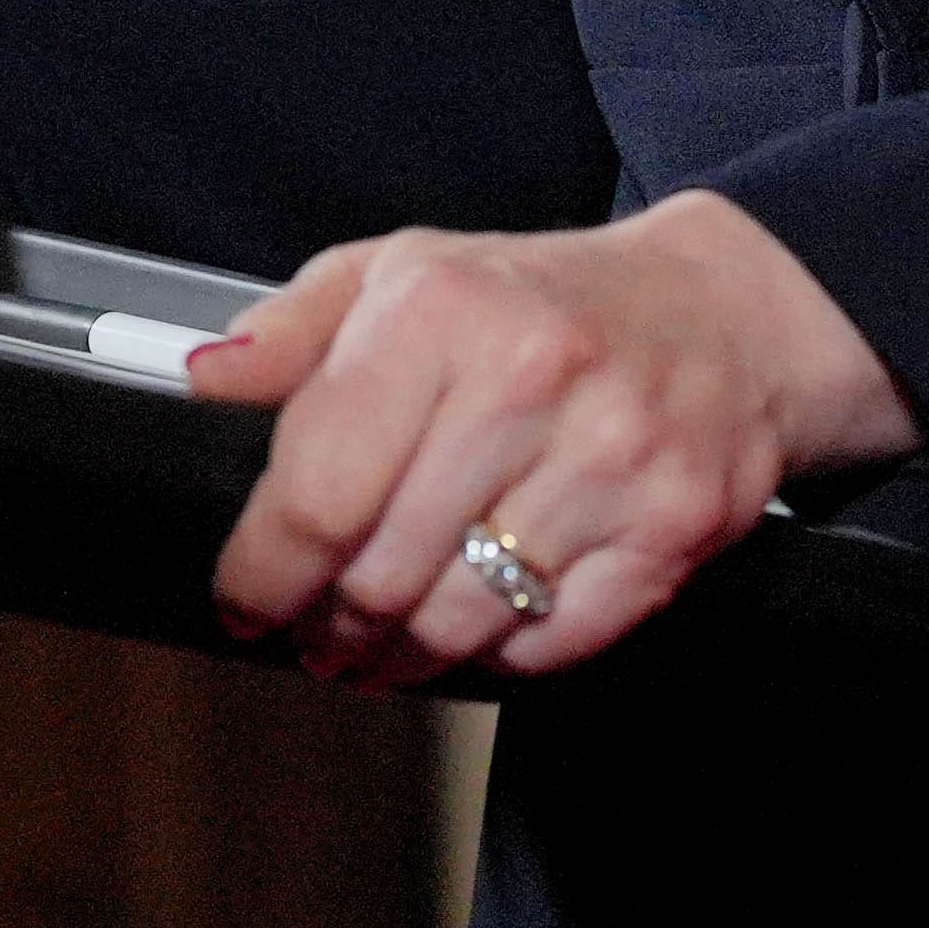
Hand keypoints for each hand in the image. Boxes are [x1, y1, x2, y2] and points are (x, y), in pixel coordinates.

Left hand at [185, 190, 920, 684]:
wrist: (725, 314)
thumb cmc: (542, 301)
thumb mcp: (405, 273)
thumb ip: (292, 331)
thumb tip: (202, 383)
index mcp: (444, 309)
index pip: (318, 491)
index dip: (262, 571)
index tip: (245, 599)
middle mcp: (531, 378)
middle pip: (380, 574)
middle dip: (328, 622)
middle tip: (318, 628)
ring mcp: (612, 457)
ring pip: (458, 622)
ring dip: (401, 653)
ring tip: (382, 641)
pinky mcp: (672, 527)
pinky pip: (548, 644)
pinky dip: (500, 651)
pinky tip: (479, 622)